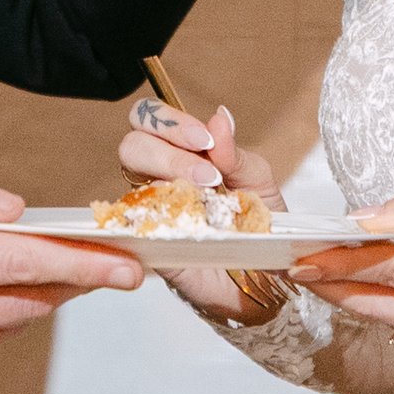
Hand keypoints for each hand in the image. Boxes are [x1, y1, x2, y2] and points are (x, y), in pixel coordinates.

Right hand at [115, 97, 278, 316]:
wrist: (264, 278)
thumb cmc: (258, 226)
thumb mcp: (258, 182)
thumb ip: (235, 153)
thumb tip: (219, 115)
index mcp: (182, 156)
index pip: (152, 121)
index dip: (172, 123)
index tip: (206, 140)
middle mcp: (159, 180)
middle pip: (132, 145)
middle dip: (169, 150)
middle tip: (208, 172)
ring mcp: (151, 213)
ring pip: (129, 182)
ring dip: (166, 176)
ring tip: (205, 190)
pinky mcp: (151, 248)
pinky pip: (136, 228)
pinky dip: (159, 218)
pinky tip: (190, 224)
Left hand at [296, 173, 393, 349]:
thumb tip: (364, 220)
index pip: (392, 270)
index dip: (343, 262)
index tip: (303, 253)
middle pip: (378, 305)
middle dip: (331, 285)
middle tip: (290, 264)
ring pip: (388, 318)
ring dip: (348, 294)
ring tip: (312, 268)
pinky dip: (377, 300)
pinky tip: (351, 281)